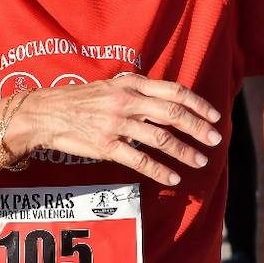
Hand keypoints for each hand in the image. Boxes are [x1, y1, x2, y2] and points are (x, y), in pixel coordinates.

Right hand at [6, 75, 222, 185]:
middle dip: (198, 127)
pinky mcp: (107, 145)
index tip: (214, 115)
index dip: (198, 104)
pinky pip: (139, 159)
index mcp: (132, 84)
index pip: (174, 91)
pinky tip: (173, 177)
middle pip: (173, 113)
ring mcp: (117, 124)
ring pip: (161, 138)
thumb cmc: (82, 100)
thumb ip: (139, 92)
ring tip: (201, 161)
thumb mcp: (112, 86)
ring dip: (185, 151)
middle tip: (215, 139)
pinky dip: (160, 170)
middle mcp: (127, 101)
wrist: (48, 113)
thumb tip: (168, 100)